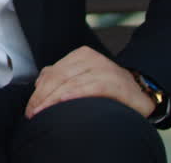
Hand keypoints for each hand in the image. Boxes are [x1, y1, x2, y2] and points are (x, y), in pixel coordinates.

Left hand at [24, 46, 154, 118]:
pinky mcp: (118, 83)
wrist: (141, 95)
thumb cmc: (108, 90)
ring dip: (54, 99)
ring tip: (44, 114)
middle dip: (43, 97)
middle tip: (34, 114)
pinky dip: (76, 94)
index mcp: (82, 55)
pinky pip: (92, 87)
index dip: (39, 92)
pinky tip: (64, 102)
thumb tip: (39, 85)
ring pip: (72, 82)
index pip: (53, 72)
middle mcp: (94, 58)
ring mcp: (107, 69)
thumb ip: (61, 77)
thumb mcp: (82, 78)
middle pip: (60, 77)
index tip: (30, 109)